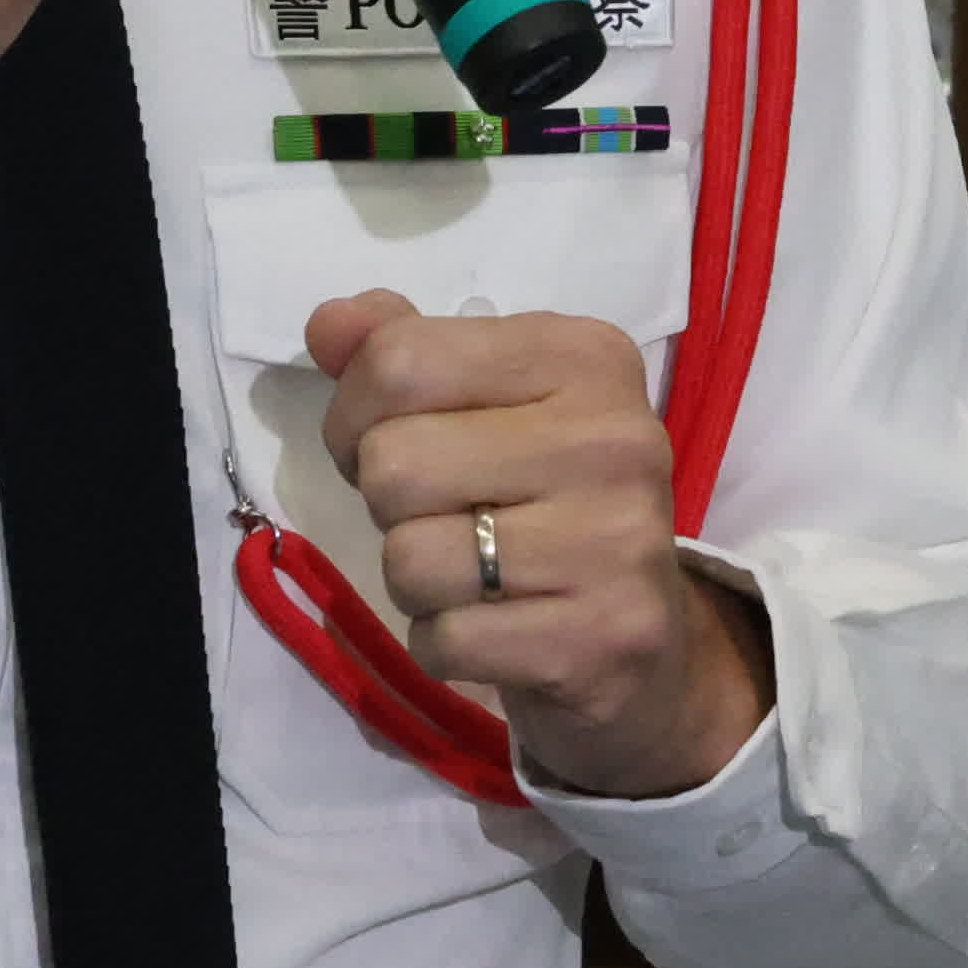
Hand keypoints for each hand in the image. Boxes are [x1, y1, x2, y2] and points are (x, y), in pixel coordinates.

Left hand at [308, 289, 772, 800]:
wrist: (638, 640)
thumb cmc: (544, 503)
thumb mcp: (486, 404)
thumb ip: (405, 351)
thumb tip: (329, 324)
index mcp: (584, 356)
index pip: (401, 361)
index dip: (357, 415)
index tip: (396, 443)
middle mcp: (614, 437)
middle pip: (395, 463)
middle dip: (389, 506)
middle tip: (441, 517)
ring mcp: (618, 540)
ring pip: (411, 559)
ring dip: (415, 582)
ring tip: (472, 576)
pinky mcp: (603, 637)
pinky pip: (444, 639)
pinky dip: (444, 643)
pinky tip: (496, 629)